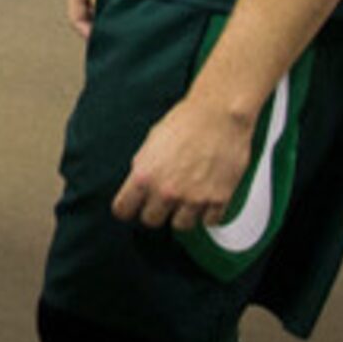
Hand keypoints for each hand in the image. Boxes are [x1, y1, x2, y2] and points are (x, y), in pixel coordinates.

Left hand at [111, 97, 254, 230]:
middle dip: (155, 211)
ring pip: (181, 226)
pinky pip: (209, 221)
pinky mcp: (219, 199)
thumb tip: (138, 185)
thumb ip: (143, 169)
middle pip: (151, 221)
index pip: (123, 210)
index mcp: (144, 177)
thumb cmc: (186, 122)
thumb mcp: (150, 144)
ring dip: (182, 215)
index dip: (127, 208)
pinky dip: (208, 213)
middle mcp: (167, 191)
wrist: (219, 115)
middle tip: (162, 201)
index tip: (132, 207)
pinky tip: (206, 198)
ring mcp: (194, 198)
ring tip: (186, 200)